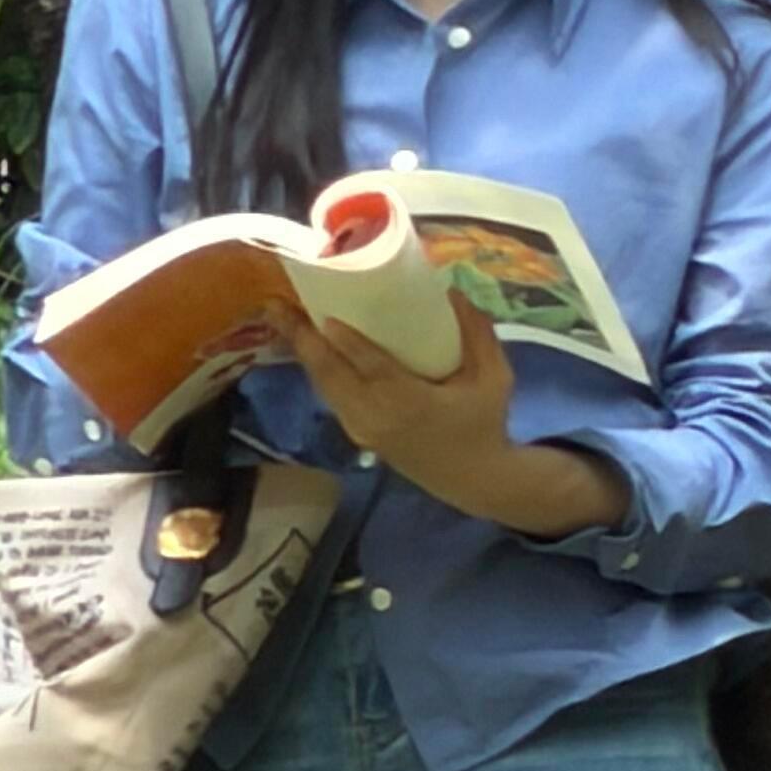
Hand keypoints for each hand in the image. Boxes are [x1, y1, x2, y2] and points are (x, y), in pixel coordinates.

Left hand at [285, 297, 627, 539]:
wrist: (474, 480)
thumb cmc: (485, 424)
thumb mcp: (494, 378)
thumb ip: (477, 333)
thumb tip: (452, 290)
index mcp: (411, 402)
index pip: (372, 369)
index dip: (346, 344)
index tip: (323, 315)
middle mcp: (378, 416)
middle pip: (332, 375)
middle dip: (302, 339)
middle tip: (276, 306)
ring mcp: (363, 428)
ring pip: (325, 386)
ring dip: (302, 352)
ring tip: (280, 318)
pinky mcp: (358, 433)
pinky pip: (331, 396)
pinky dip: (316, 369)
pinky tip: (305, 345)